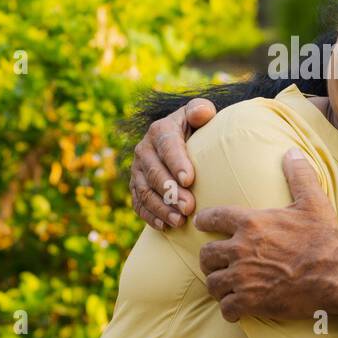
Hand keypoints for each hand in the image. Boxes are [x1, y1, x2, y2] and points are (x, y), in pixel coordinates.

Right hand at [129, 98, 215, 229]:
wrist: (181, 141)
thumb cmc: (196, 128)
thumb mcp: (199, 114)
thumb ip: (201, 110)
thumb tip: (201, 113)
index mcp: (160, 130)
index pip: (167, 146)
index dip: (177, 163)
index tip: (189, 180)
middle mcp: (144, 149)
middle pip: (155, 172)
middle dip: (170, 192)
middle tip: (188, 207)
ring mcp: (138, 170)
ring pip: (145, 191)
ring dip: (161, 208)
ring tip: (179, 221)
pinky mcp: (136, 187)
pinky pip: (139, 204)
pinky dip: (150, 217)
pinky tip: (165, 227)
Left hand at [195, 148, 337, 320]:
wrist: (336, 274)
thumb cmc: (324, 238)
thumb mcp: (313, 201)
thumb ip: (299, 175)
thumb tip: (292, 151)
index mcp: (251, 223)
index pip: (212, 218)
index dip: (205, 221)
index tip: (204, 225)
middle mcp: (241, 249)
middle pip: (205, 255)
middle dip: (209, 259)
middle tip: (216, 262)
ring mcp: (244, 278)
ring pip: (212, 283)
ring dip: (217, 285)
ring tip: (225, 286)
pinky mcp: (251, 302)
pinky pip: (226, 308)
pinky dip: (229, 309)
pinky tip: (236, 308)